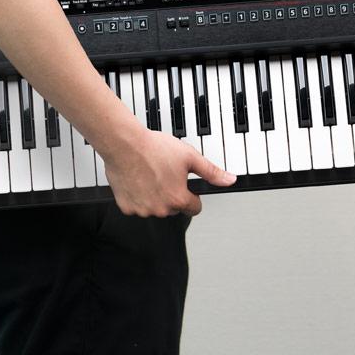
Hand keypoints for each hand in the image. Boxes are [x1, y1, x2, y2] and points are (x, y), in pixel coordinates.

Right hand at [102, 124, 236, 216]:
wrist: (125, 144)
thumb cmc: (153, 149)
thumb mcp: (189, 156)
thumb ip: (211, 172)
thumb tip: (229, 180)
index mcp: (178, 199)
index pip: (194, 208)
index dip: (192, 195)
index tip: (185, 186)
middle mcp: (161, 209)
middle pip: (173, 207)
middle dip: (171, 194)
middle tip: (165, 173)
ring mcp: (142, 210)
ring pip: (154, 207)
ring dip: (154, 196)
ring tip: (150, 174)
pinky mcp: (126, 207)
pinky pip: (136, 206)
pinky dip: (137, 196)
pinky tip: (137, 179)